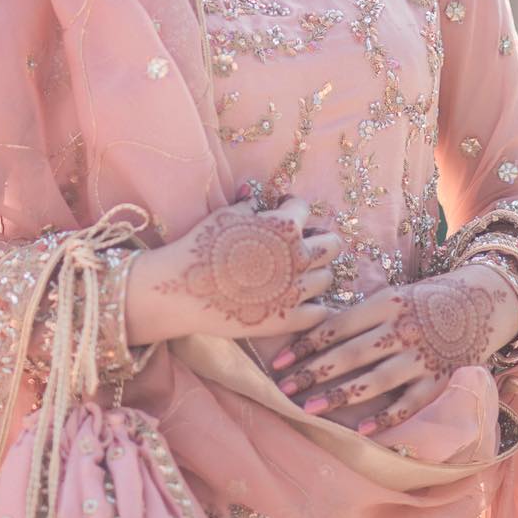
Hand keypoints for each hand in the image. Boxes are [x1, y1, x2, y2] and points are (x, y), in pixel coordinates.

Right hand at [125, 195, 344, 345]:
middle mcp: (299, 256)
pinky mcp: (288, 320)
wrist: (185, 288)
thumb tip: (256, 197)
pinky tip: (298, 302)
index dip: (291, 209)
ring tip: (296, 275)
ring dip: (315, 274)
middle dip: (319, 241)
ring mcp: (296, 291)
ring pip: (327, 278)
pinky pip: (319, 312)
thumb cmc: (202, 246)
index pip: (303, 209)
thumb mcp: (226, 214)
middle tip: (300, 247)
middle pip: (332, 245)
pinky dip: (313, 307)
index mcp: (286, 226)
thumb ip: (249, 204)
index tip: (281, 213)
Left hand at [267, 264, 517, 434]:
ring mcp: (421, 356)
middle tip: (282, 391)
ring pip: (375, 380)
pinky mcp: (439, 379)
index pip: (337, 326)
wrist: (479, 303)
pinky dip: (386, 419)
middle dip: (312, 373)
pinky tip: (362, 432)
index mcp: (386, 303)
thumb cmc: (421, 302)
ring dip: (340, 396)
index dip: (304, 345)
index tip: (276, 363)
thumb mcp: (391, 298)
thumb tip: (311, 336)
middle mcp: (402, 329)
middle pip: (350, 354)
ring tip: (310, 410)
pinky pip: (410, 404)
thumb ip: (360, 317)